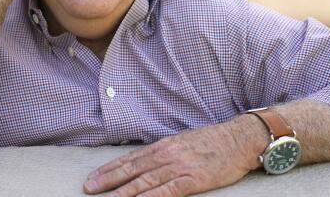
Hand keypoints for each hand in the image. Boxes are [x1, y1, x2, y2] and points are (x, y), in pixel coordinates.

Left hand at [83, 118, 266, 196]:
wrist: (239, 138)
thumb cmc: (214, 140)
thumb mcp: (184, 140)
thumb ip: (165, 151)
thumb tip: (147, 160)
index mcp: (164, 145)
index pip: (131, 158)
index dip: (110, 169)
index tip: (94, 177)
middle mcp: (168, 154)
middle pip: (132, 169)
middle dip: (109, 179)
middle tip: (89, 188)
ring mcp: (180, 167)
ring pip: (145, 180)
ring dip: (124, 191)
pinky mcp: (194, 179)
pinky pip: (168, 190)